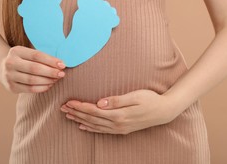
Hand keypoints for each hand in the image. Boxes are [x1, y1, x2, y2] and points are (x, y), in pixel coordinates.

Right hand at [0, 45, 66, 93]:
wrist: (2, 67)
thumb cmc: (23, 59)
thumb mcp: (28, 53)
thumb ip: (42, 57)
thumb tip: (61, 64)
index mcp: (16, 51)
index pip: (36, 55)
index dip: (51, 60)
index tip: (62, 64)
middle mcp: (10, 63)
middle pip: (34, 69)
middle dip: (51, 72)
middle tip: (62, 74)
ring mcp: (9, 76)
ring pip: (32, 80)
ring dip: (47, 81)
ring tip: (56, 79)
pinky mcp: (11, 87)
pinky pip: (29, 89)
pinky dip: (42, 88)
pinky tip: (49, 85)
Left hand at [60, 89, 176, 134]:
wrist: (164, 111)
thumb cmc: (150, 99)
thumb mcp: (135, 96)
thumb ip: (117, 100)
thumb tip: (100, 102)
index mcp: (119, 114)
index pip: (93, 111)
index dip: (80, 107)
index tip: (69, 102)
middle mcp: (117, 124)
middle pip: (91, 119)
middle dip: (76, 113)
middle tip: (62, 108)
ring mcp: (119, 128)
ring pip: (94, 125)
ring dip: (80, 120)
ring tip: (68, 115)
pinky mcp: (122, 129)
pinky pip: (102, 130)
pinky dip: (90, 128)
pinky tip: (83, 126)